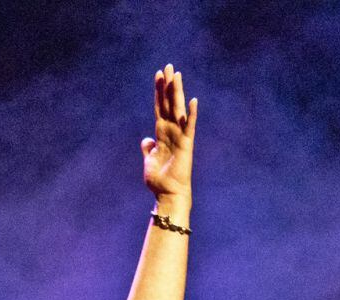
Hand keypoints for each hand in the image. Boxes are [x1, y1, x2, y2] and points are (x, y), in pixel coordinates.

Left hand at [141, 63, 196, 201]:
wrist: (168, 193)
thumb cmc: (160, 179)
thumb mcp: (149, 160)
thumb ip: (148, 148)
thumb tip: (147, 140)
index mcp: (161, 133)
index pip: (160, 107)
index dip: (158, 91)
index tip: (158, 75)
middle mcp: (171, 131)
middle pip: (168, 103)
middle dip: (168, 85)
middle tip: (168, 66)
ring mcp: (179, 136)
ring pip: (177, 109)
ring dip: (177, 92)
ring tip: (176, 75)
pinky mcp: (186, 145)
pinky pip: (189, 127)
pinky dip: (191, 114)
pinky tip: (193, 101)